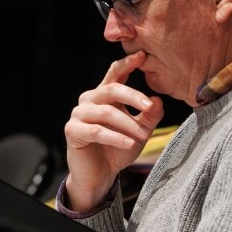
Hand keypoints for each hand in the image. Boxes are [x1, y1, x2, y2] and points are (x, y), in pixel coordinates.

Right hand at [64, 51, 163, 209]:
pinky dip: (115, 137)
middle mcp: (90, 99)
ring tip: (143, 136)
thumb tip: (158, 100)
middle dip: (134, 97)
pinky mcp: (73, 131)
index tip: (142, 55)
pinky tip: (128, 143)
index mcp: (105, 95)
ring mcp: (79, 114)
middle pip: (112, 88)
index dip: (127, 63)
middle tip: (150, 107)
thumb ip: (150, 116)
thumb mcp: (140, 131)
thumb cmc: (119, 149)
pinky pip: (97, 130)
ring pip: (107, 112)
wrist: (100, 175)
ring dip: (128, 124)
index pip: (115, 73)